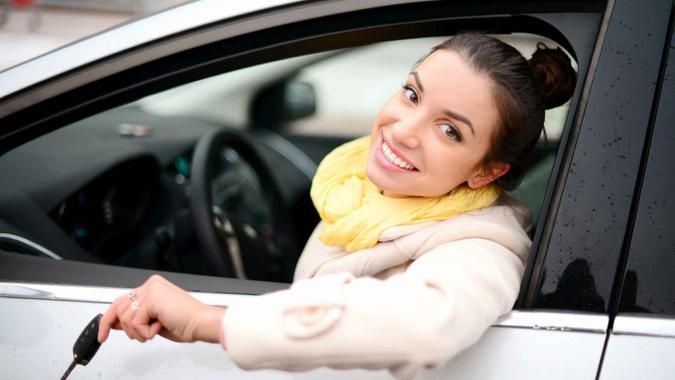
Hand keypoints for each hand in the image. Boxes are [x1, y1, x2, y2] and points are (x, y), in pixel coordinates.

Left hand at [98, 275, 224, 344]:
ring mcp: (151, 289)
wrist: (201, 322)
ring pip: (125, 317)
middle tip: (138, 336)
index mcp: (152, 287)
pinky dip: (145, 332)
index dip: (110, 319)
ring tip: (155, 330)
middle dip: (124, 328)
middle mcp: (151, 285)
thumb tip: (115, 324)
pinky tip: (159, 327)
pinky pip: (135, 321)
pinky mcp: (152, 298)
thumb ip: (135, 319)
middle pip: (118, 307)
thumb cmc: (185, 322)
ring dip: (138, 332)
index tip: (103, 332)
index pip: (122, 300)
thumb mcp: (153, 322)